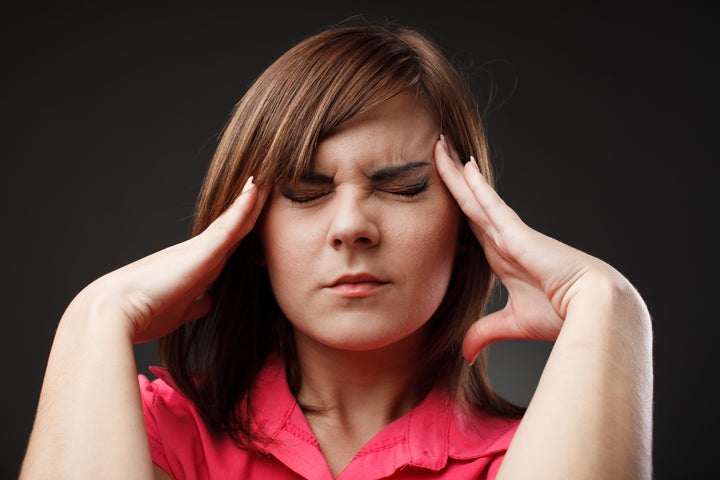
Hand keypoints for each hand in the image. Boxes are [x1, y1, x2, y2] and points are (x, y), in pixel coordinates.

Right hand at [77, 176, 266, 342]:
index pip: (226, 246)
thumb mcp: (180, 311)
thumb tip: (209, 303)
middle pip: (233, 226)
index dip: (242, 230)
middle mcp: (198, 252)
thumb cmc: (143, 312)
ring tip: (269, 178)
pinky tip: (256, 189)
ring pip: (234, 220)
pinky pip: (229, 225)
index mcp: (196, 267)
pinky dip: (243, 207)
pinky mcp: (201, 252)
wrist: (115, 311)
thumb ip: (196, 304)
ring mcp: (199, 249)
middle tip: (270, 188)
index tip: (259, 217)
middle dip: (251, 210)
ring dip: (252, 200)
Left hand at [434, 136, 613, 363]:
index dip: (453, 205)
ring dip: (454, 172)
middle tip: (433, 151)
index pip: (469, 224)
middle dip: (448, 178)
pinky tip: (461, 165)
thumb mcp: (511, 324)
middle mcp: (502, 239)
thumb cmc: (561, 314)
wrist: (593, 309)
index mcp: (500, 256)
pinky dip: (475, 185)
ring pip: (473, 196)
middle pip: (467, 202)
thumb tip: (464, 354)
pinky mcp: (517, 233)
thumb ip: (484, 333)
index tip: (434, 192)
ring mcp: (509, 233)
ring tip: (438, 146)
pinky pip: (490, 204)